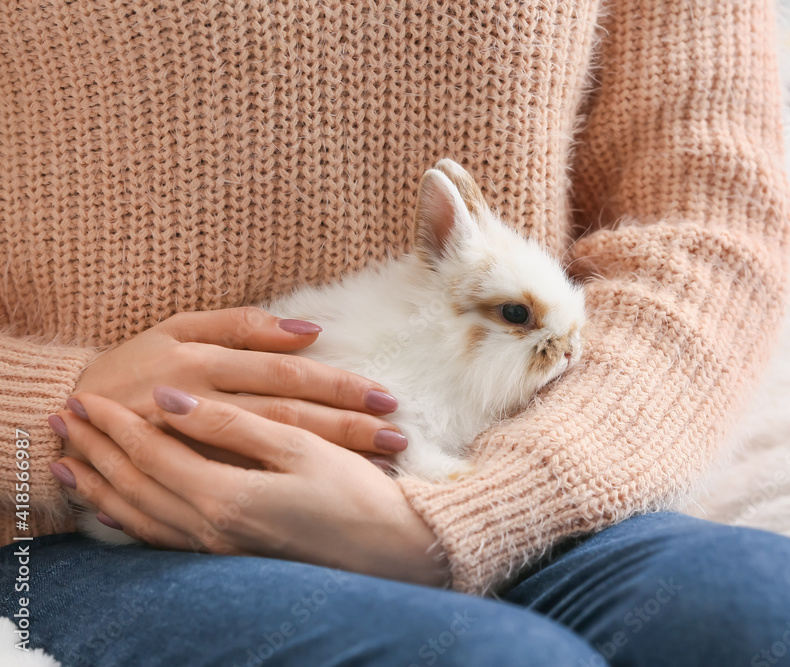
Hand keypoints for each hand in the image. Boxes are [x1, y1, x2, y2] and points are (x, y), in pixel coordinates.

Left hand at [51, 389, 449, 586]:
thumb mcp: (297, 449)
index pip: (152, 455)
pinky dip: (129, 519)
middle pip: (136, 486)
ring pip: (140, 516)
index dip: (117, 426)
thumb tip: (174, 403)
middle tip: (66, 421)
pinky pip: (161, 539)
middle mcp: (212, 529)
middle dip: (97, 451)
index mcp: (226, 496)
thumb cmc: (354, 495)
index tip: (88, 399)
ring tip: (71, 462)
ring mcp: (219, 548)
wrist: (392, 551)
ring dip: (102, 486)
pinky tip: (118, 508)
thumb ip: (231, 425)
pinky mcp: (229, 555)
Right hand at [66, 307, 408, 464]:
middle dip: (348, 428)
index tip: (386, 400)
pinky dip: (287, 484)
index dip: (339, 388)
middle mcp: (202, 403)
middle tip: (398, 439)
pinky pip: (242, 480)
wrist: (67, 412)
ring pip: (271, 451)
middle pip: (289, 417)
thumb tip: (309, 330)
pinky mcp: (182, 473)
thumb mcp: (178, 328)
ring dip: (328, 458)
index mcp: (206, 362)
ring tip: (378, 466)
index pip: (288, 377)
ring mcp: (191, 444)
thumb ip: (242, 325)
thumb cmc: (134, 363)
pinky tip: (325, 488)